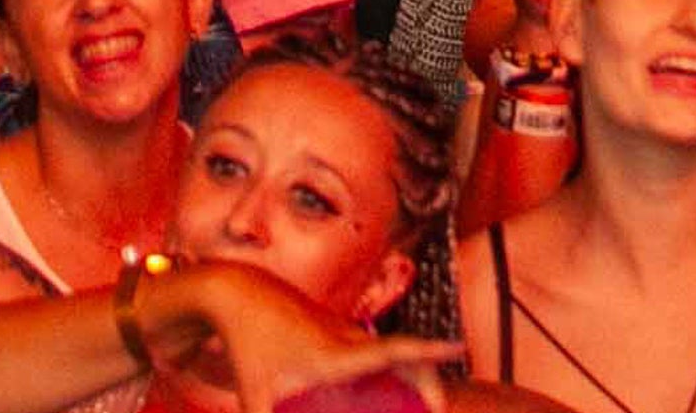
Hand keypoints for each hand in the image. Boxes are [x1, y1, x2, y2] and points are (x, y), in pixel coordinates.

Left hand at [134, 259, 460, 412]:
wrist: (237, 293)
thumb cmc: (245, 347)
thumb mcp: (251, 399)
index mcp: (335, 354)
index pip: (392, 351)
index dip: (427, 353)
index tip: (458, 348)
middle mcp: (350, 337)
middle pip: (405, 354)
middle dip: (431, 380)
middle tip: (442, 410)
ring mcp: (346, 329)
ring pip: (393, 350)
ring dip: (416, 373)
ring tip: (430, 406)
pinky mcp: (340, 328)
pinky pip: (378, 347)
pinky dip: (395, 365)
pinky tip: (396, 390)